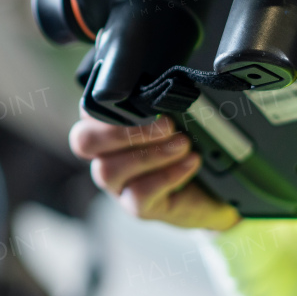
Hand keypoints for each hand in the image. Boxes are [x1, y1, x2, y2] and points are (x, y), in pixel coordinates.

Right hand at [68, 110, 240, 230]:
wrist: (212, 190)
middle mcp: (105, 157)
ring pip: (109, 170)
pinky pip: (140, 192)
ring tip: (183, 144)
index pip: (87, 113)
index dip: (106, 105)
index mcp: (108, 129)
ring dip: (151, 153)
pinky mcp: (136, 207)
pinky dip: (169, 174)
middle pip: (84, 142)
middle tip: (166, 124)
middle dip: (122, 130)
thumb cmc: (187, 148)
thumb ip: (164, 105)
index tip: (141, 96)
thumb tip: (171, 88)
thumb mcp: (178, 121)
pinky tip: (191, 162)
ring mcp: (117, 185)